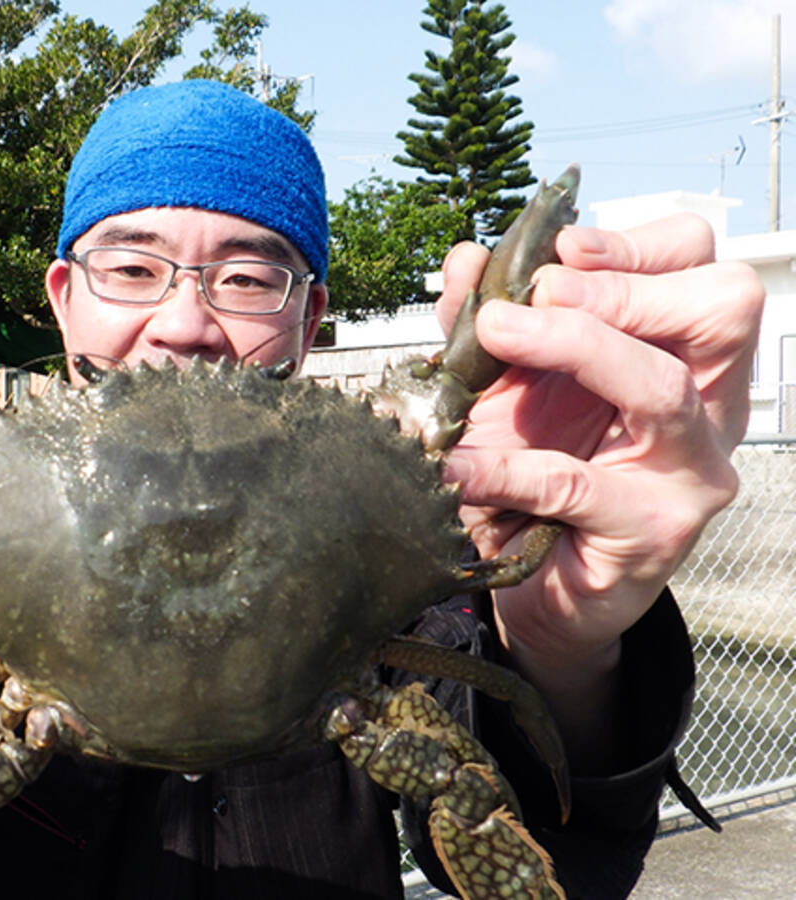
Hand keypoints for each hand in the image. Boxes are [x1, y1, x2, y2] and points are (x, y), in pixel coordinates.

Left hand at [437, 215, 762, 756]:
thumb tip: (468, 259)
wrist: (535, 586)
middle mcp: (706, 406)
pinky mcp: (651, 533)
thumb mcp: (508, 389)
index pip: (703, 269)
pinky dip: (503, 465)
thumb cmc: (532, 479)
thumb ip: (488, 324)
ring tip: (498, 334)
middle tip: (538, 293)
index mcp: (682, 356)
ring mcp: (689, 472)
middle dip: (620, 286)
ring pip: (663, 388)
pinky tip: (455, 463)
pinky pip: (575, 484)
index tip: (561, 247)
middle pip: (721, 308)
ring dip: (576, 346)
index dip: (639, 245)